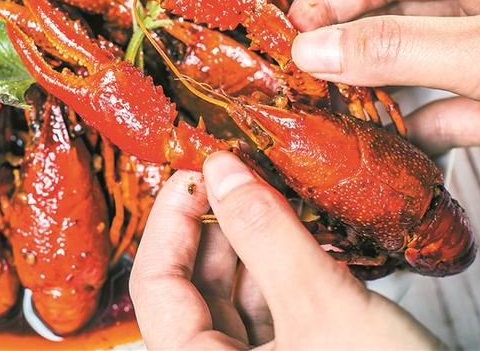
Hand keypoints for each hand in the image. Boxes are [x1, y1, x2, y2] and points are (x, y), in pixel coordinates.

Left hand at [129, 151, 439, 349]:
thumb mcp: (324, 309)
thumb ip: (267, 235)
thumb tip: (223, 171)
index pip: (155, 286)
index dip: (170, 221)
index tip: (197, 172)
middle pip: (192, 288)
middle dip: (216, 226)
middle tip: (240, 176)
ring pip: (231, 296)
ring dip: (250, 244)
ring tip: (273, 197)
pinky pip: (267, 309)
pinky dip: (279, 269)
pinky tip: (298, 235)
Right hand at [289, 0, 479, 155]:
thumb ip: (400, 49)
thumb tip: (318, 49)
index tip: (296, 27)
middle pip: (400, 17)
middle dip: (351, 43)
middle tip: (306, 70)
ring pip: (420, 67)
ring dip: (378, 89)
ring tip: (336, 106)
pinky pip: (450, 112)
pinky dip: (418, 129)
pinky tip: (391, 143)